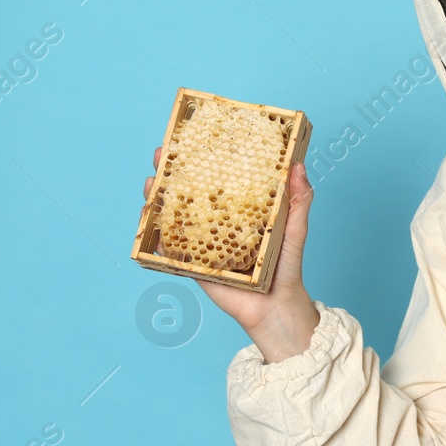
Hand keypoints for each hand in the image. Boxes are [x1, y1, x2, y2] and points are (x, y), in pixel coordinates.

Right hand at [143, 147, 319, 362]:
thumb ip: (299, 199)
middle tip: (160, 155)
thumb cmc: (287, 267)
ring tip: (150, 185)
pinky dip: (153, 236)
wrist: (276, 308)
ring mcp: (201, 242)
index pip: (217, 177)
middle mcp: (217, 222)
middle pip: (187, 192)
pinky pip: (168, 250)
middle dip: (169, 172)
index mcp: (239, 208)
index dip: (202, 157)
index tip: (190, 138)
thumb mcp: (295, 228)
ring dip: (155, 199)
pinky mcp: (192, 265)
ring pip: (172, 216)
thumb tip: (299, 166)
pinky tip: (146, 222)